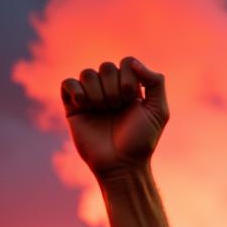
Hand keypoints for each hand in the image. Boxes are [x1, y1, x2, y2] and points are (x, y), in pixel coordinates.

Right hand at [61, 58, 168, 177]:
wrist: (121, 164)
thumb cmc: (141, 140)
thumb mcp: (158, 112)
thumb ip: (156, 83)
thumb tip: (134, 63)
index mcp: (130, 88)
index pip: (127, 62)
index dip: (128, 79)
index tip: (132, 101)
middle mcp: (110, 89)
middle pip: (106, 66)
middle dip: (114, 89)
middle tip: (117, 110)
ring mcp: (91, 96)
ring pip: (88, 73)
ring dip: (97, 94)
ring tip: (103, 112)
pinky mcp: (73, 106)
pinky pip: (68, 82)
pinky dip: (76, 91)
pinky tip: (84, 106)